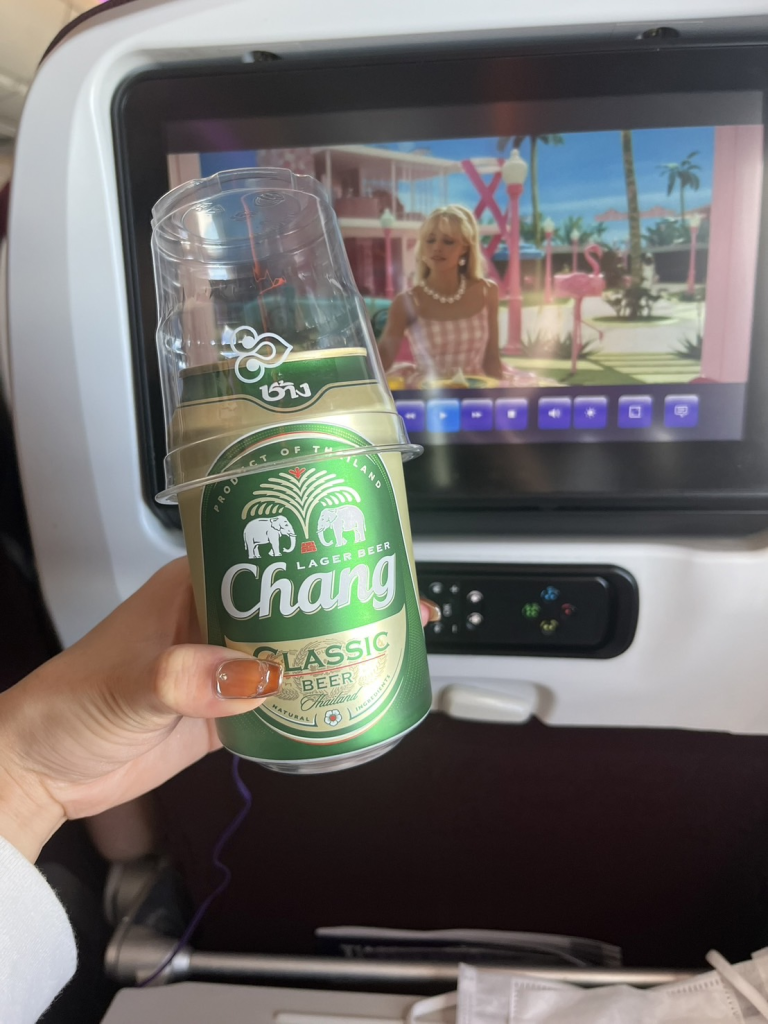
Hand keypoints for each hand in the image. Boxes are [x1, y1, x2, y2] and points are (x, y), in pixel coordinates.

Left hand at [0, 559, 438, 860]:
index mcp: (193, 587)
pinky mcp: (224, 710)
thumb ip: (185, 677)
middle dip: (341, 603)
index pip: (265, 555)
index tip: (360, 554)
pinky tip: (341, 700)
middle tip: (392, 606)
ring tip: (383, 649)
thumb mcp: (129, 682)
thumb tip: (252, 678)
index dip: (315, 552)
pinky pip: (279, 701)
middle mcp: (214, 619)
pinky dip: (310, 700)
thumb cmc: (68, 704)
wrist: (45, 770)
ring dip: (332, 652)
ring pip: (292, 650)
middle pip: (292, 603)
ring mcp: (221, 666)